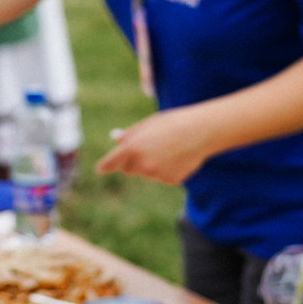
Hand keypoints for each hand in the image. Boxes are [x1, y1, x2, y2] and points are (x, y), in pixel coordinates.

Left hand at [94, 106, 221, 186]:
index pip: (109, 164)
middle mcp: (141, 165)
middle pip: (128, 170)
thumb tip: (114, 138)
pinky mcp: (169, 180)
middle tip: (148, 147)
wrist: (200, 131)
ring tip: (168, 148)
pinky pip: (162, 177)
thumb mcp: (147, 124)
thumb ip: (129, 135)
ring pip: (146, 173)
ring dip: (151, 165)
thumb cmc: (171, 123)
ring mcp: (156, 175)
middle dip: (132, 162)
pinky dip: (166, 170)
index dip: (105, 166)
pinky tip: (177, 156)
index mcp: (131, 148)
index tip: (102, 168)